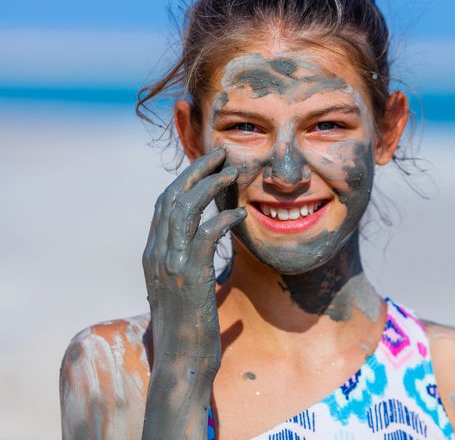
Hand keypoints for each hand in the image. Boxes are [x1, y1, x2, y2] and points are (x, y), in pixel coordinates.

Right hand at [142, 146, 245, 371]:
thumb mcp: (187, 295)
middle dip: (196, 171)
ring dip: (210, 186)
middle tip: (221, 154)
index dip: (185, 180)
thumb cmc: (189, 331)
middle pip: (172, 197)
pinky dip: (222, 219)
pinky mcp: (189, 276)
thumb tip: (214, 272)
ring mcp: (170, 264)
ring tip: (233, 172)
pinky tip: (240, 214)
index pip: (164, 205)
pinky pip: (206, 236)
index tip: (208, 165)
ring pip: (185, 210)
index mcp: (154, 254)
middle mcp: (156, 254)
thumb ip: (196, 275)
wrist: (182, 361)